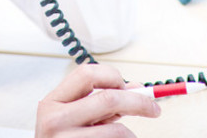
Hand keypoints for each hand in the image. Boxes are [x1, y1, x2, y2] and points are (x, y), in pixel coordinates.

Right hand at [36, 64, 160, 136]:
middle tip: (154, 109)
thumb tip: (136, 89)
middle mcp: (55, 119)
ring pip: (117, 130)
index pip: (86, 74)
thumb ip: (100, 102)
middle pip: (109, 99)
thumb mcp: (72, 118)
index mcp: (52, 101)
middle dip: (138, 102)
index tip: (128, 86)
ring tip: (126, 136)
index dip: (112, 76)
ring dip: (130, 134)